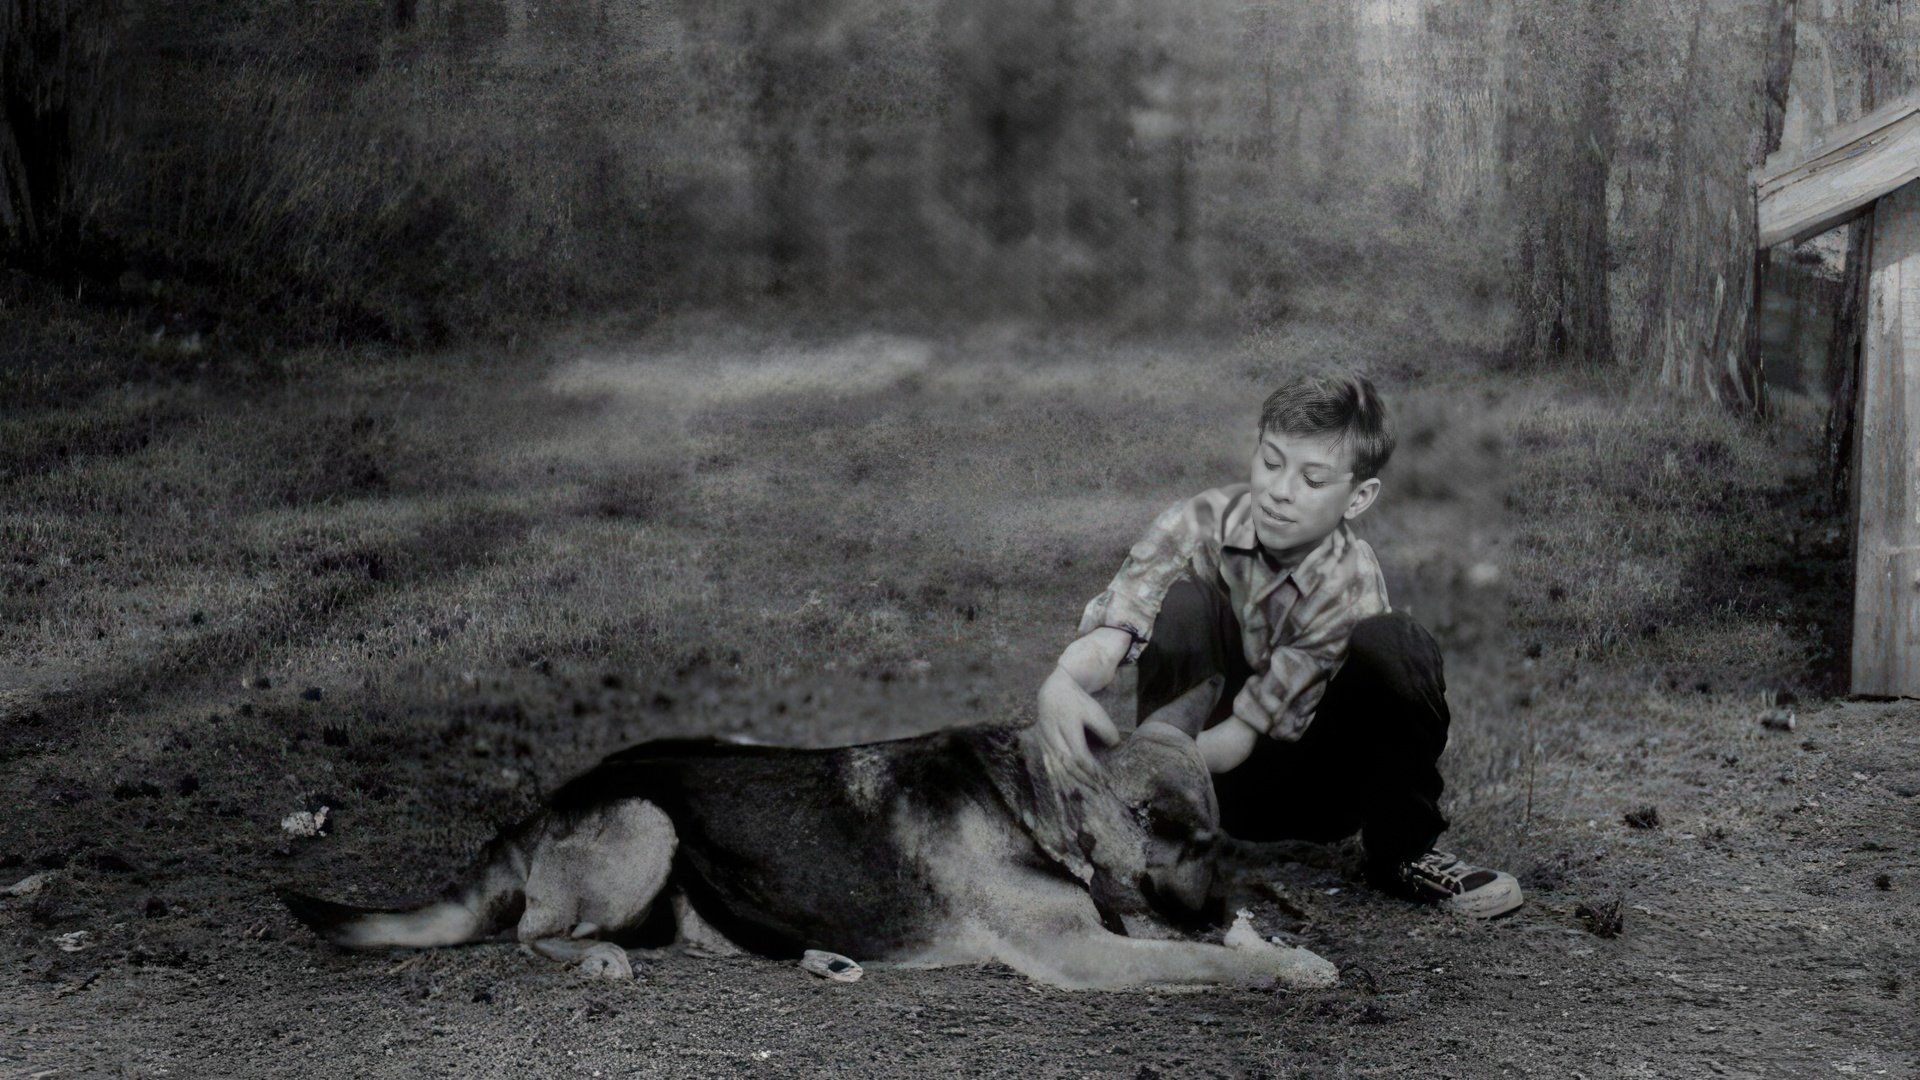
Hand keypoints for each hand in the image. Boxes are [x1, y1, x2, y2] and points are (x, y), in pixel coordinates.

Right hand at [1036, 667, 1119, 783]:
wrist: (1053, 692)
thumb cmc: (1077, 702)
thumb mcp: (1095, 711)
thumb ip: (1105, 729)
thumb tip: (1114, 746)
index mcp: (1066, 726)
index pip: (1079, 756)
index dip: (1091, 770)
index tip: (1104, 779)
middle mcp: (1052, 736)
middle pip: (1067, 766)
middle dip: (1083, 781)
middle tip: (1098, 792)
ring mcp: (1044, 742)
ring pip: (1057, 769)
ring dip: (1071, 783)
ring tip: (1086, 794)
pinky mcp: (1041, 746)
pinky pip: (1050, 766)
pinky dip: (1060, 778)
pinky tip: (1070, 788)